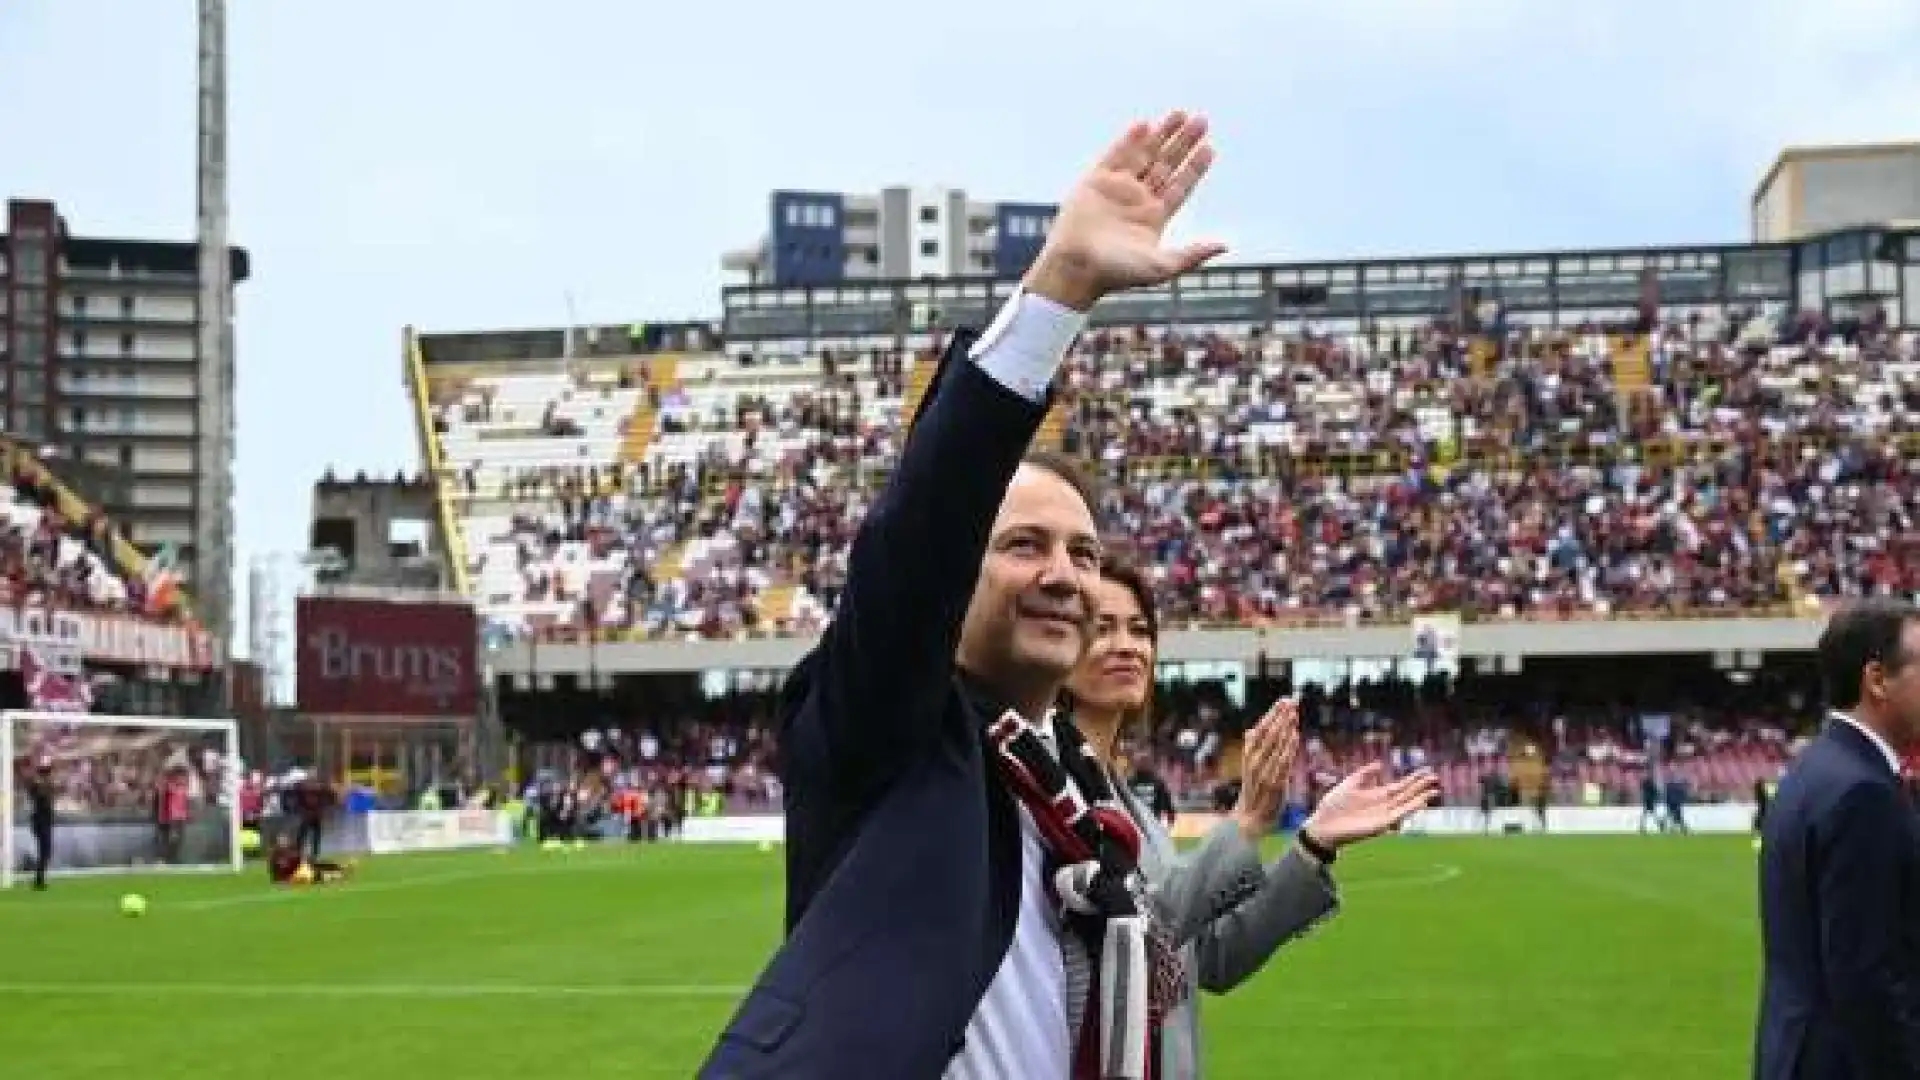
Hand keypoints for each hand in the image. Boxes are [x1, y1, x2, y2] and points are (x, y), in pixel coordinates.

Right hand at [1024, 111, 1226, 310]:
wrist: (1076, 268)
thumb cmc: (1117, 274)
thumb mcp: (1162, 266)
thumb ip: (1192, 254)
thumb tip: (1224, 245)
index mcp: (1154, 218)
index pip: (1180, 185)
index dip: (1195, 167)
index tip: (1209, 148)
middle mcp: (1137, 200)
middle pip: (1166, 164)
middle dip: (1184, 143)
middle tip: (1202, 120)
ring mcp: (1117, 189)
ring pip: (1144, 154)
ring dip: (1162, 134)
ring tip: (1180, 114)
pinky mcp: (1095, 181)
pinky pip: (1115, 155)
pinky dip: (1130, 140)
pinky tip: (1145, 125)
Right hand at [1231, 698, 1299, 843]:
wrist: (1250, 818)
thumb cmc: (1255, 790)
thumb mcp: (1252, 766)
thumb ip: (1256, 747)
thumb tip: (1257, 728)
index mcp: (1248, 754)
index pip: (1260, 728)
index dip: (1272, 713)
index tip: (1284, 700)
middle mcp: (1254, 761)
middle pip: (1268, 733)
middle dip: (1281, 716)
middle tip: (1292, 701)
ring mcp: (1263, 772)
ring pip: (1275, 744)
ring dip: (1286, 728)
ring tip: (1294, 713)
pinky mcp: (1274, 783)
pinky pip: (1282, 761)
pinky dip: (1288, 747)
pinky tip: (1295, 735)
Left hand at [1301, 764, 1439, 851]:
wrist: (1322, 824)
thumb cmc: (1333, 805)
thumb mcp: (1349, 783)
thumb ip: (1364, 774)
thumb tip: (1380, 763)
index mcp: (1376, 795)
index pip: (1400, 786)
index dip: (1412, 779)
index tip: (1426, 771)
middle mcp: (1383, 805)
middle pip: (1407, 794)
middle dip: (1421, 786)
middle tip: (1436, 777)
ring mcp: (1383, 815)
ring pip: (1406, 805)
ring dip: (1420, 798)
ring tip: (1434, 791)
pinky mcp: (1381, 825)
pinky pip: (1399, 816)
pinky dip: (1410, 809)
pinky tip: (1420, 802)